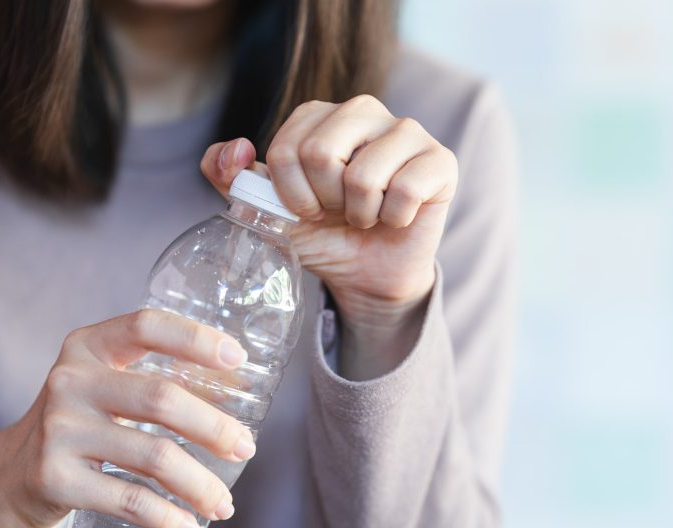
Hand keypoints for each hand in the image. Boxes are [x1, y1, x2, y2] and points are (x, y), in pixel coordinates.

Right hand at [0, 310, 254, 527]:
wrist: (8, 474)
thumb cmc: (79, 423)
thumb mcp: (102, 385)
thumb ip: (152, 380)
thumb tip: (239, 398)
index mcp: (87, 345)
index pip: (145, 325)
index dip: (195, 339)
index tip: (238, 359)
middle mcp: (70, 380)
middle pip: (161, 399)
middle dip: (214, 427)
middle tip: (245, 448)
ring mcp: (59, 430)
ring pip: (154, 457)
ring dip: (200, 484)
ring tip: (223, 504)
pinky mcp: (55, 478)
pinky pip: (129, 500)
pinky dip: (166, 517)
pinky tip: (186, 526)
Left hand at [200, 95, 457, 335]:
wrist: (366, 273)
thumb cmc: (321, 233)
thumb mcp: (265, 209)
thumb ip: (231, 177)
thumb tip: (236, 150)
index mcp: (319, 114)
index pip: (286, 149)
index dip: (292, 194)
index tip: (308, 208)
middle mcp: (364, 110)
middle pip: (322, 153)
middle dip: (324, 202)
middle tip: (338, 212)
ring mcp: (407, 130)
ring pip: (363, 176)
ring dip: (360, 214)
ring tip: (367, 215)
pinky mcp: (441, 160)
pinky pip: (405, 190)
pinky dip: (393, 219)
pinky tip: (397, 217)